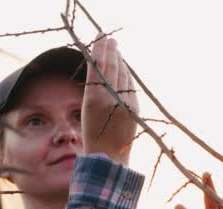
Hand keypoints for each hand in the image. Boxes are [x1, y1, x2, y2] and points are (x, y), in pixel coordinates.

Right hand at [81, 33, 138, 164]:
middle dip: (111, 51)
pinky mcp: (135, 109)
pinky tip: (124, 68)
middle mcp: (111, 99)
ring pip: (123, 75)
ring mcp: (125, 103)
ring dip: (120, 61)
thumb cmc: (93, 133)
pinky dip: (126, 75)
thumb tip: (104, 68)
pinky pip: (130, 86)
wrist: (108, 157)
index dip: (100, 50)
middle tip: (109, 39)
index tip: (101, 37)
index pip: (99, 67)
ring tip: (116, 49)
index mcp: (94, 98)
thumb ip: (96, 88)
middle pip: (112, 68)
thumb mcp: (87, 110)